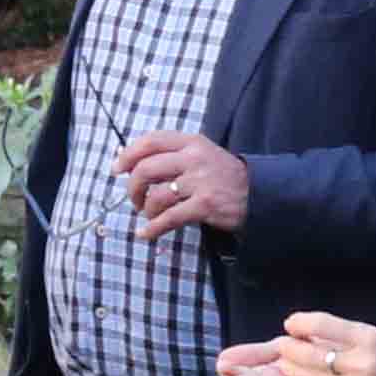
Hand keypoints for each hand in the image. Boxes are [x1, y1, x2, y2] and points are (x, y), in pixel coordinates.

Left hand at [116, 130, 248, 236]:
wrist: (258, 193)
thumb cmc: (223, 176)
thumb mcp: (202, 154)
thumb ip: (173, 154)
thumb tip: (132, 162)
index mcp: (191, 142)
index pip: (151, 141)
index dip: (128, 154)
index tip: (117, 169)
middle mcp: (194, 158)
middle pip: (146, 169)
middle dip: (133, 188)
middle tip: (135, 199)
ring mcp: (199, 182)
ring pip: (156, 196)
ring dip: (146, 210)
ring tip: (149, 215)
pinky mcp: (204, 205)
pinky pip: (168, 218)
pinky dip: (152, 229)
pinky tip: (146, 234)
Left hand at [226, 311, 375, 375]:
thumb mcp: (375, 336)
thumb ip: (341, 333)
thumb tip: (302, 328)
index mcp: (370, 339)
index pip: (326, 326)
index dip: (302, 324)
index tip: (290, 324)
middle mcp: (366, 364)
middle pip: (313, 357)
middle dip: (290, 352)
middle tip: (278, 347)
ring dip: (294, 374)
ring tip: (285, 367)